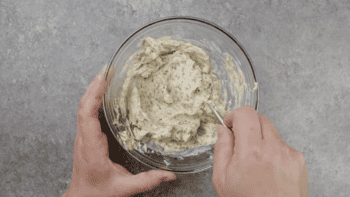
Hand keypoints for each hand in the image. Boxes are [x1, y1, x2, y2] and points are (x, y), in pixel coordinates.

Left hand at [63, 65, 175, 196]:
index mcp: (91, 147)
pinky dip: (93, 98)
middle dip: (95, 85)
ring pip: (83, 107)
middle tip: (107, 70)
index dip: (93, 95)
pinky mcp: (86, 136)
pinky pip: (86, 112)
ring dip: (93, 90)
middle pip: (83, 105)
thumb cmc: (98, 191)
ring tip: (105, 75)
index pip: (87, 115)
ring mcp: (83, 136)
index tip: (102, 78)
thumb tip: (169, 175)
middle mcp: (84, 138)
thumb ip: (147, 180)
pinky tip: (102, 92)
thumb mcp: (123, 188)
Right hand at [212, 106, 307, 196]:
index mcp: (251, 152)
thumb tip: (223, 130)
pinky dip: (273, 151)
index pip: (246, 114)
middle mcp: (273, 149)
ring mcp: (289, 154)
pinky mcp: (299, 160)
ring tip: (255, 161)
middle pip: (260, 118)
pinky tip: (268, 168)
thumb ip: (221, 149)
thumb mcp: (222, 179)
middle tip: (240, 141)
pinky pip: (283, 145)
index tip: (231, 123)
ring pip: (271, 131)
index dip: (235, 115)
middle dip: (247, 125)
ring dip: (260, 139)